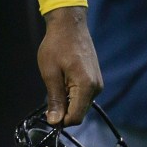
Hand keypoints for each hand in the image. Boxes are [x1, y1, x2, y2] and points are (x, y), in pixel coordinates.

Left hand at [37, 6, 102, 126]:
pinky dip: (72, 93)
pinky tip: (64, 78)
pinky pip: (83, 95)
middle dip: (64, 110)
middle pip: (79, 113)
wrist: (69, 25)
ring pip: (81, 104)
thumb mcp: (50, 73)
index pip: (75, 117)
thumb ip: (55, 99)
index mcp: (86, 86)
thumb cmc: (57, 45)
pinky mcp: (95, 79)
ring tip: (57, 80)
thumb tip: (55, 122)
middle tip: (50, 92)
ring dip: (67, 100)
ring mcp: (97, 83)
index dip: (60, 120)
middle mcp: (96, 87)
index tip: (48, 113)